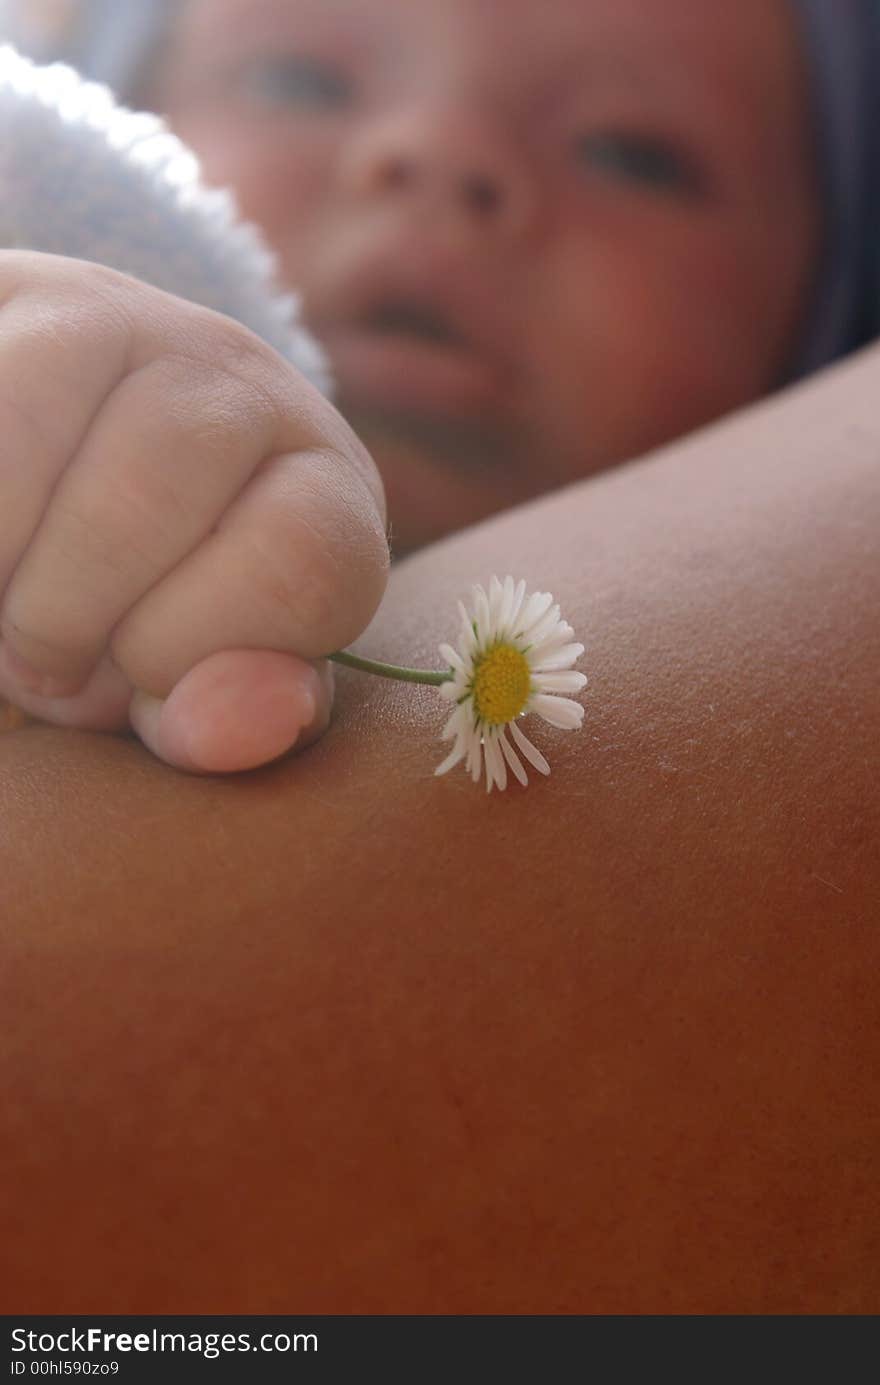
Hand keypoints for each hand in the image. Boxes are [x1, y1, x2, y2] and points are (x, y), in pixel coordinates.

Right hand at [0, 252, 387, 770]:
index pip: (308, 562)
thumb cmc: (129, 614)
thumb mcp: (185, 687)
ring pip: (41, 438)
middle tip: (46, 655)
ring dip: (4, 565)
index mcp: (325, 491)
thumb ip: (222, 719)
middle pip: (155, 495)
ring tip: (6, 593)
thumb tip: (231, 727)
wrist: (41, 501)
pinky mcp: (39, 295)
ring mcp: (141, 323)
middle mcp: (251, 387)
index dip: (199, 648)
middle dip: (72, 614)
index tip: (136, 677)